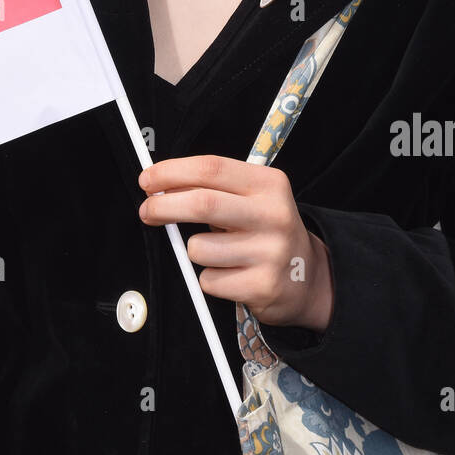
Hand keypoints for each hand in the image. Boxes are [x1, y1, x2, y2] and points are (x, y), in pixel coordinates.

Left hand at [137, 154, 333, 330]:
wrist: (307, 278)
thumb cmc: (265, 231)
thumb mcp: (253, 198)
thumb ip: (214, 189)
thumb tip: (160, 186)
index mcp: (269, 184)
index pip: (211, 168)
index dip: (172, 171)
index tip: (148, 179)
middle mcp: (273, 214)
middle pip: (203, 203)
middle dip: (164, 206)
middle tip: (147, 210)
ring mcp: (270, 252)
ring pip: (199, 248)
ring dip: (193, 250)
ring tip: (215, 251)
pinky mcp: (262, 286)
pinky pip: (209, 280)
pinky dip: (209, 278)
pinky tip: (230, 273)